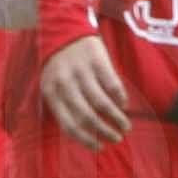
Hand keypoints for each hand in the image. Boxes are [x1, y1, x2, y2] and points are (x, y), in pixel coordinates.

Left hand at [38, 35, 129, 149]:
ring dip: (117, 118)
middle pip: (88, 116)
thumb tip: (84, 134)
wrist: (65, 30)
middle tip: (116, 138)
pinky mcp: (98, 61)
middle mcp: (66, 84)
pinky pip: (113, 85)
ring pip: (102, 103)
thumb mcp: (52, 85)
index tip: (99, 146)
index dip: (86, 139)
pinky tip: (123, 105)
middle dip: (105, 131)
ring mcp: (82, 72)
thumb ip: (62, 106)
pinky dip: (120, 99)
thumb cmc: (60, 65)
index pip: (69, 124)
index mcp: (51, 93)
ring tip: (125, 126)